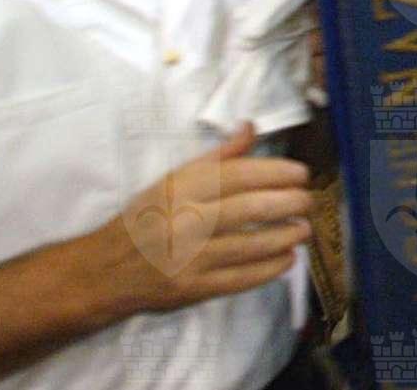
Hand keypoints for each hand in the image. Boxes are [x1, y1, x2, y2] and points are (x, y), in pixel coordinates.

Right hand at [96, 122, 311, 316]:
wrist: (107, 269)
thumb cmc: (145, 217)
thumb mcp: (174, 179)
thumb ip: (219, 157)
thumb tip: (252, 127)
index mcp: (183, 188)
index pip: (240, 175)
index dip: (278, 173)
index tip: (302, 174)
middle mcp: (187, 221)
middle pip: (251, 209)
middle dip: (290, 204)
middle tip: (309, 201)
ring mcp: (191, 258)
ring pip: (252, 245)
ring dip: (287, 236)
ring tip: (304, 229)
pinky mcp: (195, 288)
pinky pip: (242, 278)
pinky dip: (270, 269)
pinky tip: (287, 258)